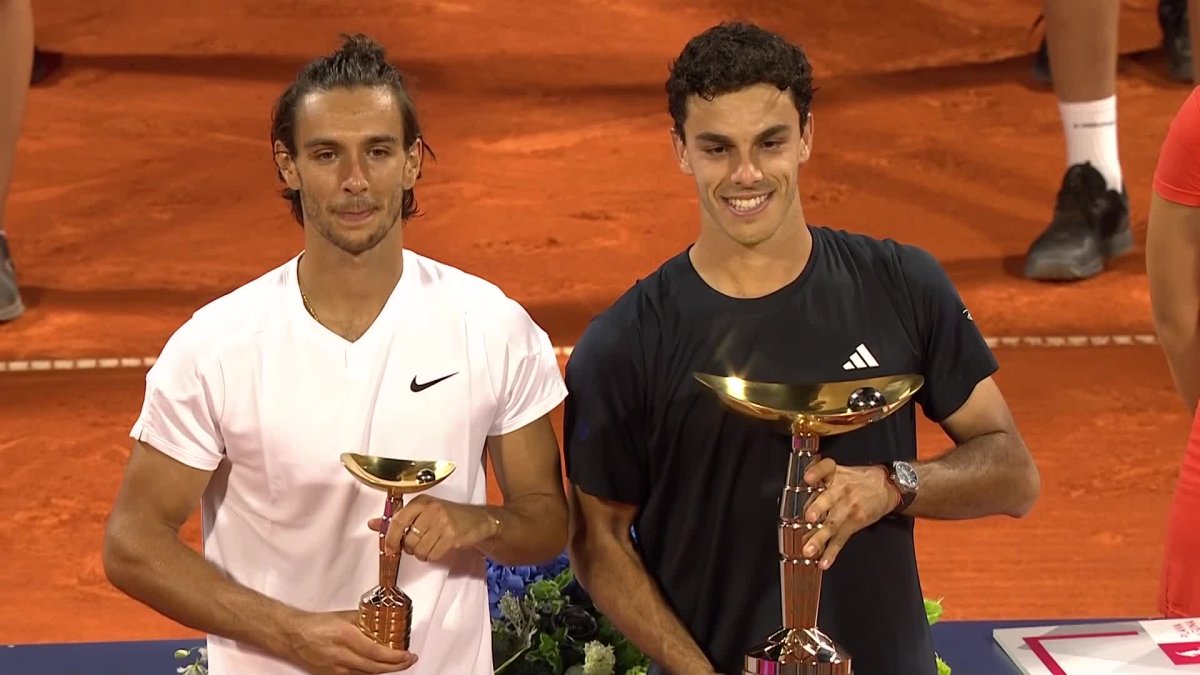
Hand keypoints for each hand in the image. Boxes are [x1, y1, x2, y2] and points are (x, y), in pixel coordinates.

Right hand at [285, 609, 416, 673]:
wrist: (293, 636)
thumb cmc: (316, 624)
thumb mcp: (344, 616)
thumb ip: (364, 620)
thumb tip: (383, 622)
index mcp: (345, 636)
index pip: (376, 652)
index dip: (394, 657)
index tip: (407, 655)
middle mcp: (341, 655)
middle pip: (374, 668)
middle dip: (395, 667)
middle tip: (408, 660)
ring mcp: (335, 669)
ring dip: (384, 671)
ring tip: (398, 664)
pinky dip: (370, 673)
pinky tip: (379, 669)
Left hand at [371, 496, 498, 561]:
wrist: (478, 520)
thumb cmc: (448, 516)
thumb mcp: (423, 512)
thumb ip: (398, 519)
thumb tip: (372, 524)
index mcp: (421, 502)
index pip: (398, 521)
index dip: (390, 538)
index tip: (388, 549)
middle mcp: (431, 510)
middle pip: (408, 540)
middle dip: (412, 548)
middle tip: (420, 543)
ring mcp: (443, 522)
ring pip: (420, 550)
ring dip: (423, 553)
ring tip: (432, 545)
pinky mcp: (452, 536)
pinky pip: (433, 555)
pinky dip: (433, 556)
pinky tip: (440, 547)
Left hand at [800, 458, 898, 569]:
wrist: (886, 487)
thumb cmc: (859, 479)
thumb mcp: (840, 471)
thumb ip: (818, 479)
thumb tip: (794, 496)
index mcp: (835, 475)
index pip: (826, 468)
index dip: (816, 472)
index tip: (808, 478)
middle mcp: (841, 491)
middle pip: (828, 498)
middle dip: (818, 508)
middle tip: (809, 518)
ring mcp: (848, 509)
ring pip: (832, 524)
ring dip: (820, 538)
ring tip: (808, 549)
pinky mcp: (854, 523)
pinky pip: (841, 540)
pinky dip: (831, 552)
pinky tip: (823, 562)